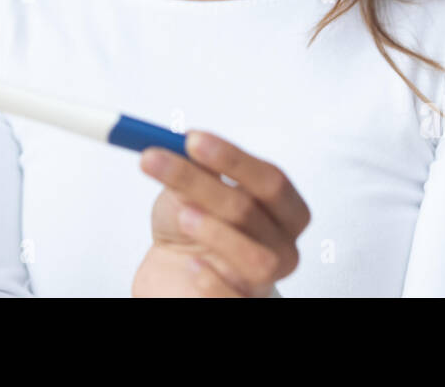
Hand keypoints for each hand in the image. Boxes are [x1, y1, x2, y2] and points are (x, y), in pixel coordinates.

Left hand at [132, 130, 308, 296]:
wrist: (172, 272)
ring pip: (257, 259)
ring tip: (183, 217)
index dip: (233, 159)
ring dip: (215, 232)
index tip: (191, 139)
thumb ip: (194, 167)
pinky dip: (213, 281)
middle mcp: (282, 246)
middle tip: (162, 162)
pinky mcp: (243, 304)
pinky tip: (191, 264)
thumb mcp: (188, 189)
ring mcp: (264, 281)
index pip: (271, 181)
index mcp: (281, 209)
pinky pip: (236, 298)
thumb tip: (186, 141)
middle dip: (205, 184)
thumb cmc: (189, 226)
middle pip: (254, 211)